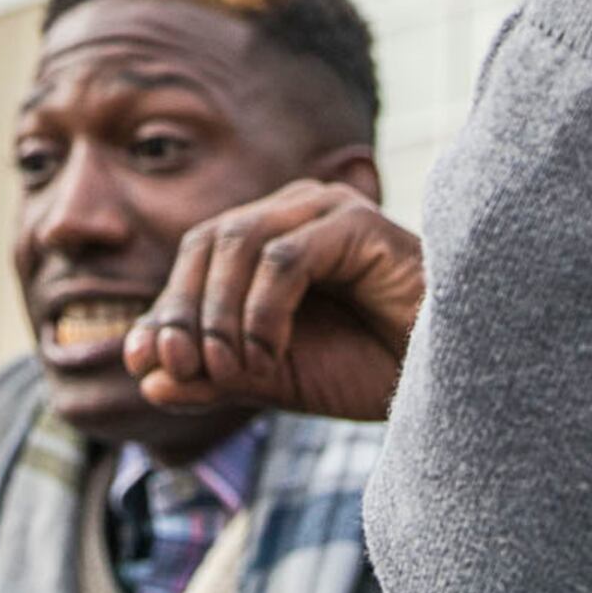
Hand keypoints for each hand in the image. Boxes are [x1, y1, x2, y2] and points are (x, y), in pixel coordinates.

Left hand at [123, 181, 423, 423]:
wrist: (445, 380)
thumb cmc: (370, 368)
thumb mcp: (274, 378)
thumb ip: (213, 375)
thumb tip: (146, 379)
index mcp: (273, 238)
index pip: (197, 256)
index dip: (165, 308)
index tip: (147, 364)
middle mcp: (297, 213)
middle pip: (209, 241)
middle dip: (185, 310)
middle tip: (184, 369)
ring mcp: (328, 211)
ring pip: (240, 242)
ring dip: (222, 314)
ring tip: (233, 370)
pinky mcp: (359, 225)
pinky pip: (285, 256)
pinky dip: (263, 310)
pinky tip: (270, 354)